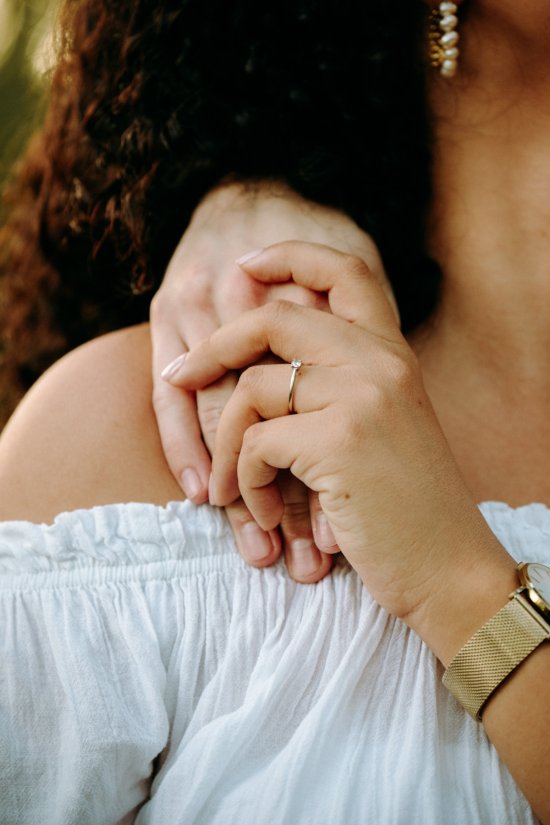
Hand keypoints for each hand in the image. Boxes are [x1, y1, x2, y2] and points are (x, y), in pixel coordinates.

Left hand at [153, 181, 394, 581]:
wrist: (449, 569)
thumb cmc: (407, 508)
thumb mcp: (382, 429)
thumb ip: (338, 387)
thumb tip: (257, 365)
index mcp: (393, 354)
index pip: (345, 270)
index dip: (290, 255)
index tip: (245, 266)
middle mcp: (380, 361)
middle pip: (274, 318)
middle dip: (213, 347)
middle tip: (177, 376)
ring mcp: (362, 395)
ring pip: (251, 388)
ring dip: (224, 445)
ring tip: (229, 492)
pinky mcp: (339, 439)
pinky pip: (254, 442)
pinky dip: (245, 481)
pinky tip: (268, 517)